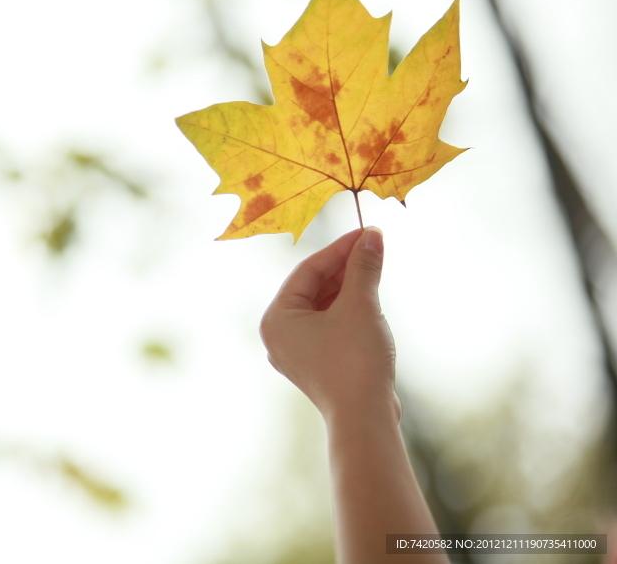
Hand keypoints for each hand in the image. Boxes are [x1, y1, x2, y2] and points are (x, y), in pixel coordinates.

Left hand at [260, 227, 399, 423]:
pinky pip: (329, 326)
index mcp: (276, 318)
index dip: (340, 248)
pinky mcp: (317, 365)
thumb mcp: (360, 305)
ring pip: (322, 306)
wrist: (365, 419)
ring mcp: (296, 352)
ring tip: (375, 266)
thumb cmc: (355, 360)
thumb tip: (372, 236)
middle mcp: (279, 335)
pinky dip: (348, 309)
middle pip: (312, 287)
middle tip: (374, 245)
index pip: (307, 270)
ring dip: (348, 286)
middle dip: (344, 266)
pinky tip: (369, 297)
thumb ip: (363, 267)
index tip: (367, 232)